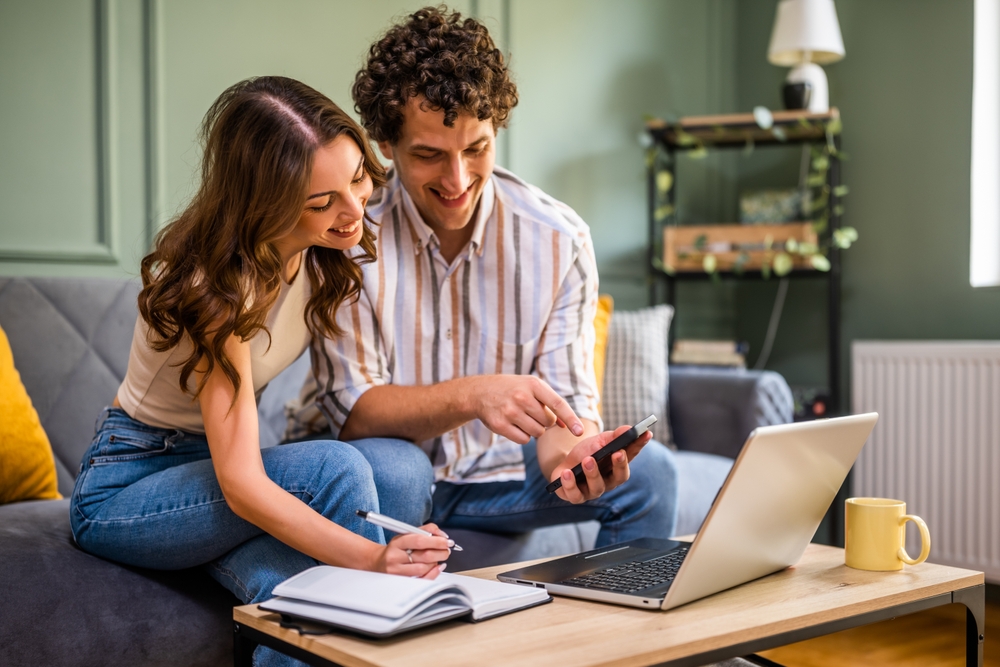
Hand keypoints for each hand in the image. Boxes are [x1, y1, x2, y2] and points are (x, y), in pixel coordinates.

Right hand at [373, 523, 452, 578]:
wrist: (378, 562)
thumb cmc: (396, 548)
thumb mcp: (407, 533)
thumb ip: (426, 530)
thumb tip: (442, 535)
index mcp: (397, 542)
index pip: (419, 540)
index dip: (436, 541)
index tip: (447, 541)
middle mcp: (395, 557)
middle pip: (424, 556)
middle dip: (440, 552)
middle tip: (446, 550)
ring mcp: (397, 571)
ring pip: (423, 568)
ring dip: (436, 562)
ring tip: (438, 557)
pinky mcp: (401, 581)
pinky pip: (421, 580)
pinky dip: (433, 573)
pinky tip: (436, 567)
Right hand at [469, 375, 583, 443]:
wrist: (480, 392)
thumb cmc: (513, 389)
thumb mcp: (532, 387)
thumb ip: (551, 403)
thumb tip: (568, 426)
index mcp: (533, 384)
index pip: (557, 403)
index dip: (571, 418)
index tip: (580, 432)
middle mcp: (522, 397)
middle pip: (548, 422)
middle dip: (545, 421)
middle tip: (532, 412)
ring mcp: (510, 412)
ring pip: (537, 432)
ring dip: (535, 429)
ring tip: (523, 417)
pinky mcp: (500, 425)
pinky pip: (524, 440)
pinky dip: (523, 436)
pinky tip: (514, 425)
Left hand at [550, 425, 651, 503]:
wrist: (564, 464)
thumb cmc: (586, 453)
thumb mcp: (599, 441)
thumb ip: (614, 436)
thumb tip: (629, 429)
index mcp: (618, 466)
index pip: (632, 455)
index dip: (639, 445)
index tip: (646, 433)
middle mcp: (609, 481)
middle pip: (619, 477)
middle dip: (620, 465)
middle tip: (617, 453)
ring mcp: (593, 491)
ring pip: (597, 487)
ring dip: (593, 473)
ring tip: (587, 460)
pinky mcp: (576, 496)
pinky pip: (575, 495)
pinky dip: (570, 484)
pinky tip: (567, 473)